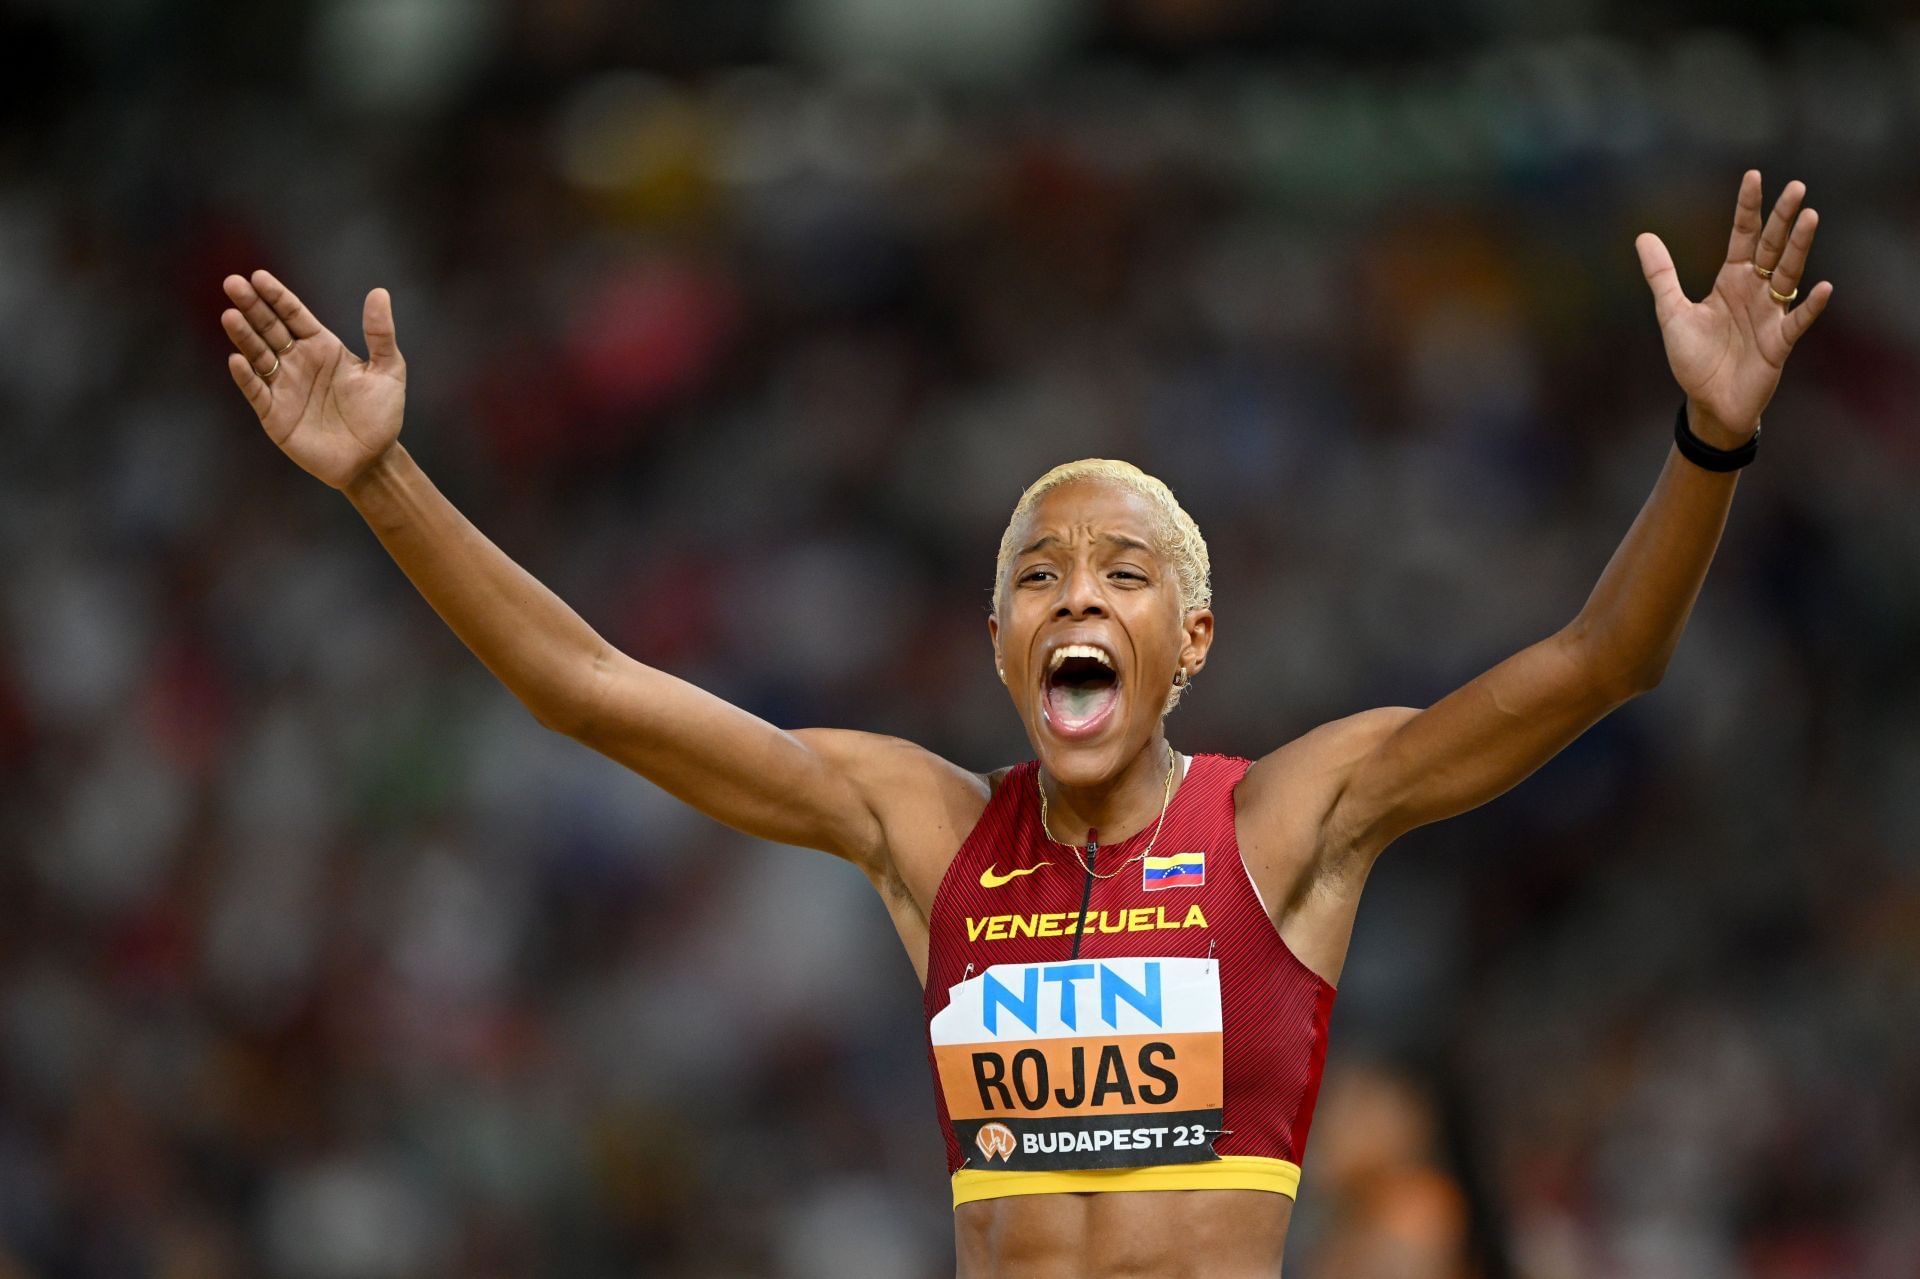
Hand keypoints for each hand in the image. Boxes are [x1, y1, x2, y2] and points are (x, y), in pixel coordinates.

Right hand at [221, 271, 405, 489]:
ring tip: (231, 315)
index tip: (258, 276)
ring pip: (258, 354)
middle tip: (232, 283)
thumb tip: (379, 292)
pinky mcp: (274, 414)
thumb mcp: (389, 370)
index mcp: (322, 347)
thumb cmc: (382, 415)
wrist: (372, 459)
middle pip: (269, 328)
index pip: (293, 314)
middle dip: (252, 306)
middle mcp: (298, 362)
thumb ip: (381, 333)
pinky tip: (236, 360)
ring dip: (244, 336)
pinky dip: (246, 376)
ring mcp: (283, 386)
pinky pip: (257, 391)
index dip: (276, 296)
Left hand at [1635, 171, 1832, 444]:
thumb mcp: (1671, 313)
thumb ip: (1661, 275)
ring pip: (1788, 274)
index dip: (1748, 208)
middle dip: (1782, 218)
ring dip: (1798, 247)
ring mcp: (1771, 314)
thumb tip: (1643, 236)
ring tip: (1810, 217)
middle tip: (1796, 187)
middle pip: (1771, 247)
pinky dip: (1809, 305)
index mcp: (1731, 280)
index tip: (1754, 176)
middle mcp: (1756, 291)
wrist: (1709, 402)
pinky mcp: (1780, 342)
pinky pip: (1798, 320)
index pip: (1743, 236)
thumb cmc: (1694, 358)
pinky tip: (1822, 287)